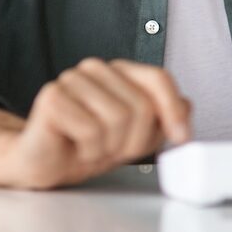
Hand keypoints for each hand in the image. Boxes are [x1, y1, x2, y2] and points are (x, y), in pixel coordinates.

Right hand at [2, 58, 190, 189]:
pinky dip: (88, 150)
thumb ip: (162, 119)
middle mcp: (95, 69)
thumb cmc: (85, 146)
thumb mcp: (135, 136)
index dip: (174, 110)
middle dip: (133, 141)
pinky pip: (91, 131)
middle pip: (142, 106)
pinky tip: (75, 148)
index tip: (182, 137)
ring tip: (91, 147)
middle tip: (111, 149)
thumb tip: (187, 106)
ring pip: (118, 119)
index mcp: (118, 71)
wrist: (44, 162)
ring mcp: (72, 79)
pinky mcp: (52, 96)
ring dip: (108, 148)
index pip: (158, 78)